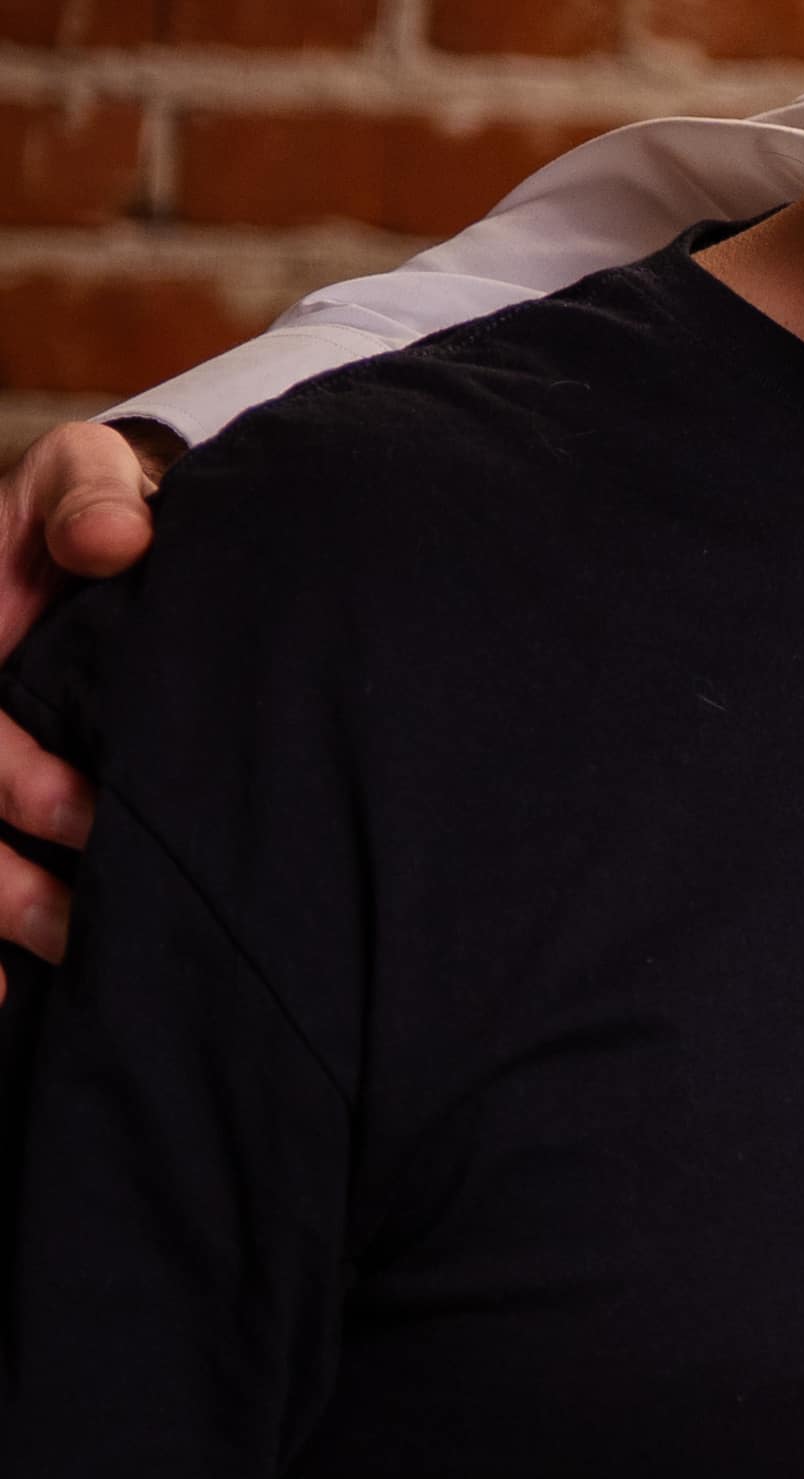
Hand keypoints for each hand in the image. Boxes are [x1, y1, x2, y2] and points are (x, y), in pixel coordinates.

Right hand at [0, 415, 155, 959]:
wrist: (93, 543)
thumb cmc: (87, 515)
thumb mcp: (78, 480)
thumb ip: (90, 494)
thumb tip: (117, 540)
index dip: (11, 778)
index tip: (91, 812)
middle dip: (0, 882)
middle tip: (88, 925)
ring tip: (66, 966)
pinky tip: (8, 998)